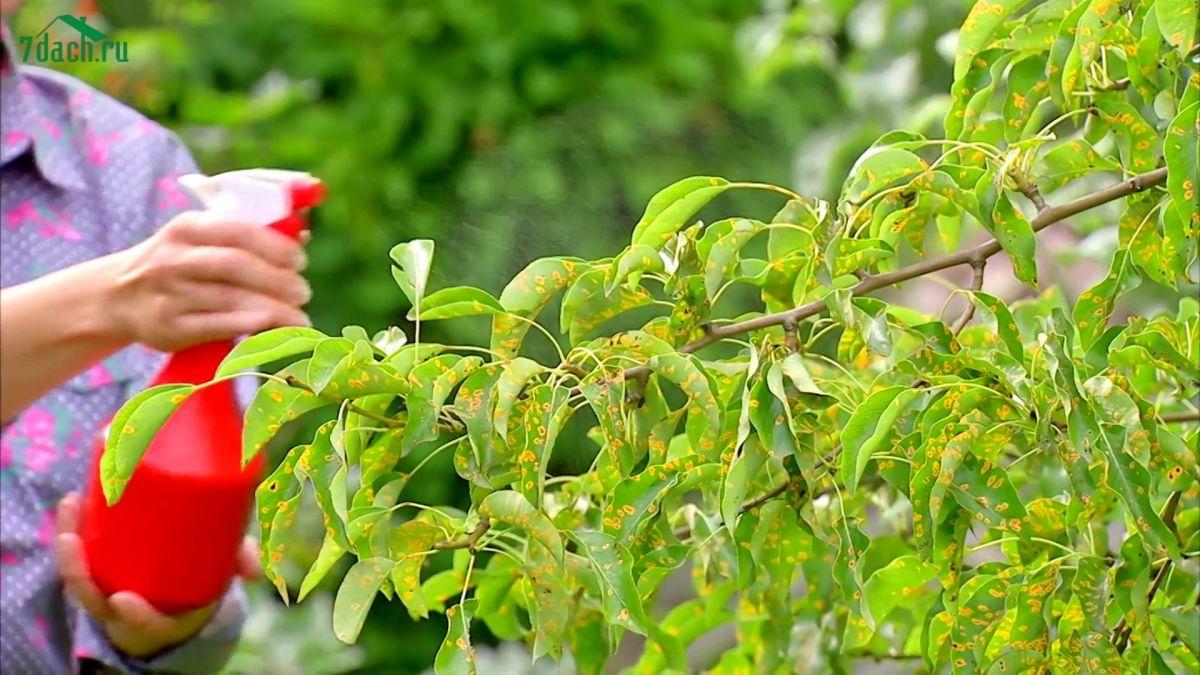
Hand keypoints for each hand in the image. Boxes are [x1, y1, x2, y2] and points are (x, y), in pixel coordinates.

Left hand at [54, 493, 259, 658]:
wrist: (177, 597)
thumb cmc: (197, 582)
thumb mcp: (219, 577)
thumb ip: (237, 565)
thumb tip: (255, 572)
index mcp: (154, 619)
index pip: (136, 625)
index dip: (129, 615)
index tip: (121, 601)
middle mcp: (123, 608)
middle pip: (89, 596)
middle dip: (77, 571)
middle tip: (72, 540)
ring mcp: (108, 586)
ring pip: (77, 573)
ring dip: (69, 541)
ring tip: (72, 504)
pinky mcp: (102, 565)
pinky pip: (79, 554)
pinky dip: (72, 528)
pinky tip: (72, 501)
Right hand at [103, 211, 311, 351]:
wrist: (116, 297)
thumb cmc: (177, 264)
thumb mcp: (199, 238)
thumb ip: (245, 235)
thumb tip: (302, 233)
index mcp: (187, 227)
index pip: (238, 231)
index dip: (275, 246)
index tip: (299, 261)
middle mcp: (172, 259)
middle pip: (235, 266)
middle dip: (277, 280)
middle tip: (303, 292)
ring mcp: (168, 294)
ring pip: (231, 300)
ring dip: (274, 309)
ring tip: (299, 317)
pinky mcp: (168, 328)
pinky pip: (217, 327)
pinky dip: (250, 326)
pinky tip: (273, 327)